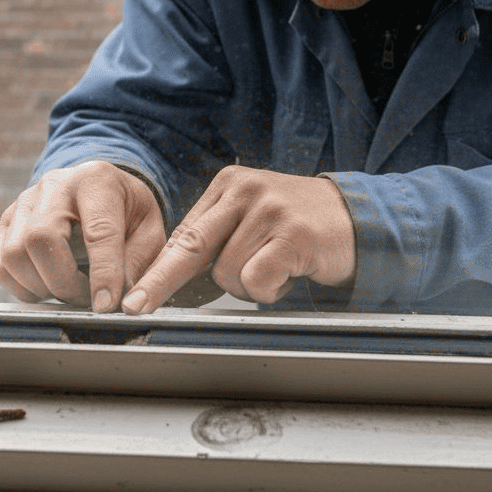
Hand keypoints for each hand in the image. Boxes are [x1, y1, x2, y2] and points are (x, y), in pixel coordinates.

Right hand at [0, 161, 164, 310]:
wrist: (99, 187)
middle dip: (63, 282)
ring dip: (40, 287)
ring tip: (67, 291)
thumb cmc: (127, 210)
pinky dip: (21, 287)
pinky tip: (46, 287)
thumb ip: (139, 264)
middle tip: (86, 299)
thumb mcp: (149, 230)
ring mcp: (24, 201)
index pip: (98, 232)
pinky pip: (0, 264)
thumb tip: (122, 303)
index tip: (106, 306)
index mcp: (97, 181)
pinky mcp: (8, 220)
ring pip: (14, 254)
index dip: (103, 274)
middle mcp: (54, 185)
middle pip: (41, 239)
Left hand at [120, 166, 355, 314]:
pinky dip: (270, 290)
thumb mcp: (251, 217)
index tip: (134, 294)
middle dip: (161, 282)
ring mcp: (269, 210)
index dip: (156, 269)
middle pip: (190, 247)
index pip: (183, 233)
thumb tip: (168, 270)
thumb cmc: (297, 225)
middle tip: (138, 306)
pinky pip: (257, 280)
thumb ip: (216, 235)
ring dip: (248, 285)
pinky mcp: (292, 233)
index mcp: (228, 184)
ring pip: (228, 273)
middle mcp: (245, 190)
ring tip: (275, 267)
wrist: (357, 218)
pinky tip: (288, 273)